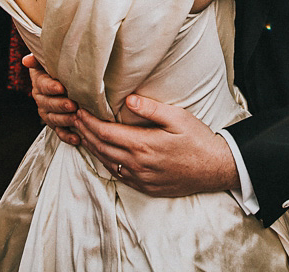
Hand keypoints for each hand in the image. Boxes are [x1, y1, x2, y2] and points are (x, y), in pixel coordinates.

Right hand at [23, 54, 80, 144]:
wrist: (68, 78)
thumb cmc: (61, 66)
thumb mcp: (50, 60)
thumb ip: (39, 59)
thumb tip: (26, 60)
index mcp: (40, 82)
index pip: (42, 85)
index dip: (51, 87)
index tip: (61, 87)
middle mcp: (41, 98)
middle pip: (48, 103)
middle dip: (60, 105)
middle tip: (73, 104)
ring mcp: (48, 112)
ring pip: (53, 118)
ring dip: (64, 120)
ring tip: (76, 119)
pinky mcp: (56, 123)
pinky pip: (59, 132)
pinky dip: (67, 136)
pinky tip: (77, 138)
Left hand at [74, 94, 238, 196]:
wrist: (216, 169)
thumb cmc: (198, 140)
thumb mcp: (179, 118)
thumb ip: (152, 109)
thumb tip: (130, 101)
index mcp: (143, 145)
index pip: (105, 133)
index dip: (87, 121)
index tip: (78, 109)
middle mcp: (138, 164)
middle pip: (100, 147)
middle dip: (84, 132)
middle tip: (73, 118)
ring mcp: (141, 178)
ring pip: (106, 162)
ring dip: (91, 147)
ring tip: (81, 132)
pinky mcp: (146, 187)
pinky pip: (118, 174)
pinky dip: (105, 161)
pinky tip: (101, 152)